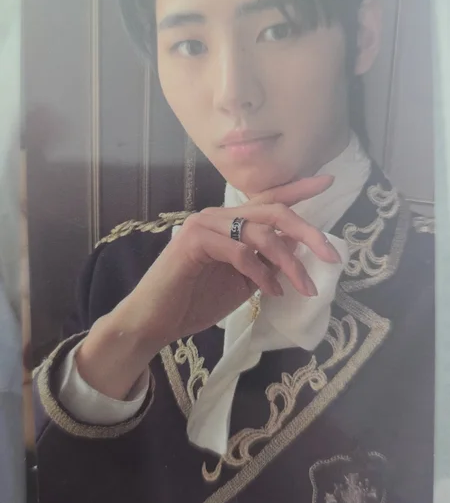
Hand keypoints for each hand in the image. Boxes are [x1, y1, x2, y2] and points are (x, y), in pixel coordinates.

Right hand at [77, 174, 339, 398]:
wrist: (155, 320)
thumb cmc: (195, 301)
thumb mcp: (242, 280)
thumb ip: (265, 261)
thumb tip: (296, 252)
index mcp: (229, 222)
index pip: (268, 200)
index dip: (298, 189)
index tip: (328, 181)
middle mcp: (217, 216)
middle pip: (273, 211)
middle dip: (307, 232)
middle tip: (332, 255)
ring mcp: (204, 225)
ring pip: (261, 232)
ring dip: (289, 263)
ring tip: (304, 288)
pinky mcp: (194, 241)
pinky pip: (241, 251)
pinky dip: (262, 272)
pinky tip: (271, 291)